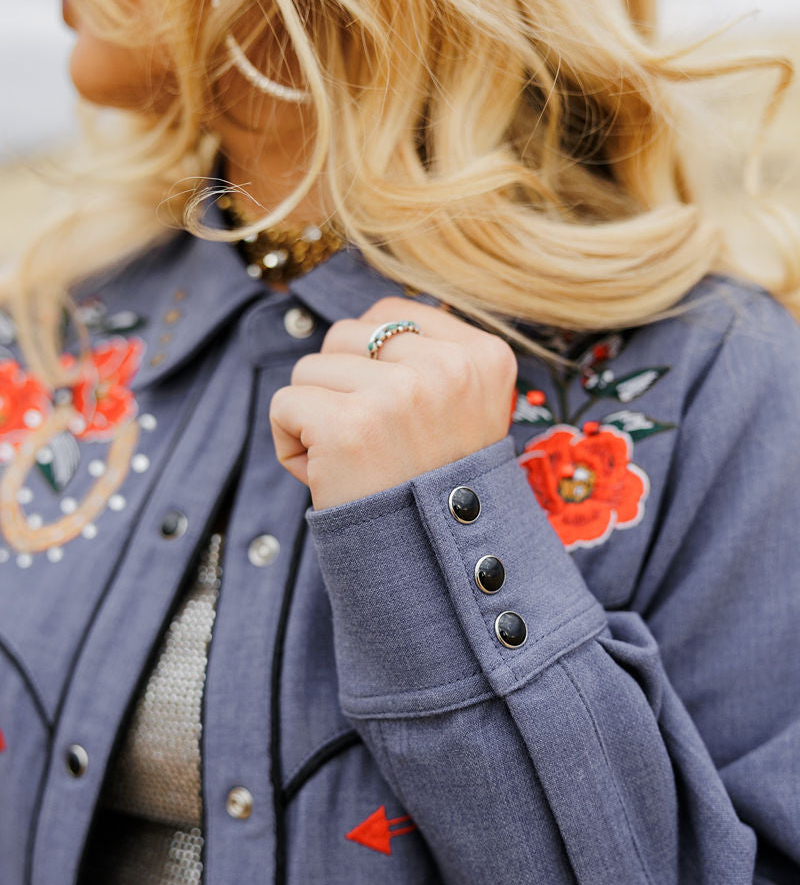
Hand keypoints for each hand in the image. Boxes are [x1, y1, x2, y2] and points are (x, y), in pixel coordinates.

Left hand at [269, 296, 517, 509]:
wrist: (434, 568)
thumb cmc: (434, 491)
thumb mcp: (465, 410)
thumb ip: (430, 361)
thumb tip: (370, 325)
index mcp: (484, 356)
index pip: (392, 315)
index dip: (373, 364)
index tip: (393, 416)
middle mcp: (448, 368)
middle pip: (346, 335)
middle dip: (341, 386)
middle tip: (373, 445)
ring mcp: (401, 393)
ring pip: (310, 367)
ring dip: (315, 415)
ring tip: (354, 461)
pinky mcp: (350, 424)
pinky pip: (284, 403)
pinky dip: (289, 443)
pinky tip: (326, 475)